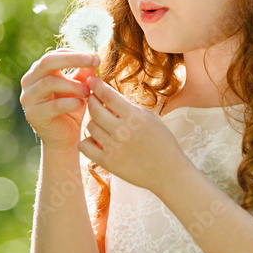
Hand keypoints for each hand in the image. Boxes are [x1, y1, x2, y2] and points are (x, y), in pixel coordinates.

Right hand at [19, 49, 98, 152]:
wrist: (64, 138)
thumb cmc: (71, 108)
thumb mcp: (80, 87)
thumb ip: (84, 73)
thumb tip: (94, 58)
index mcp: (39, 72)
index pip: (54, 55)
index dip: (74, 54)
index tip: (94, 57)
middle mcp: (29, 82)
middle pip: (47, 62)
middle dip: (71, 60)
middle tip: (91, 61)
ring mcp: (28, 98)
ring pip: (49, 83)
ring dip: (73, 85)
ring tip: (88, 92)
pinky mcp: (33, 115)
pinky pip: (53, 106)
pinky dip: (70, 103)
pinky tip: (82, 104)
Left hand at [79, 76, 191, 194]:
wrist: (168, 172)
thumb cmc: (161, 141)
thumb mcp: (149, 117)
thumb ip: (128, 106)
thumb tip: (106, 93)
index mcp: (134, 116)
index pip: (107, 94)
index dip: (96, 84)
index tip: (91, 80)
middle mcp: (122, 130)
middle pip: (95, 109)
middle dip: (91, 100)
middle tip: (93, 99)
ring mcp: (114, 147)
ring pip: (90, 126)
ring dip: (93, 122)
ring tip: (103, 123)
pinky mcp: (107, 162)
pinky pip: (85, 145)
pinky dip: (87, 140)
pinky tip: (96, 140)